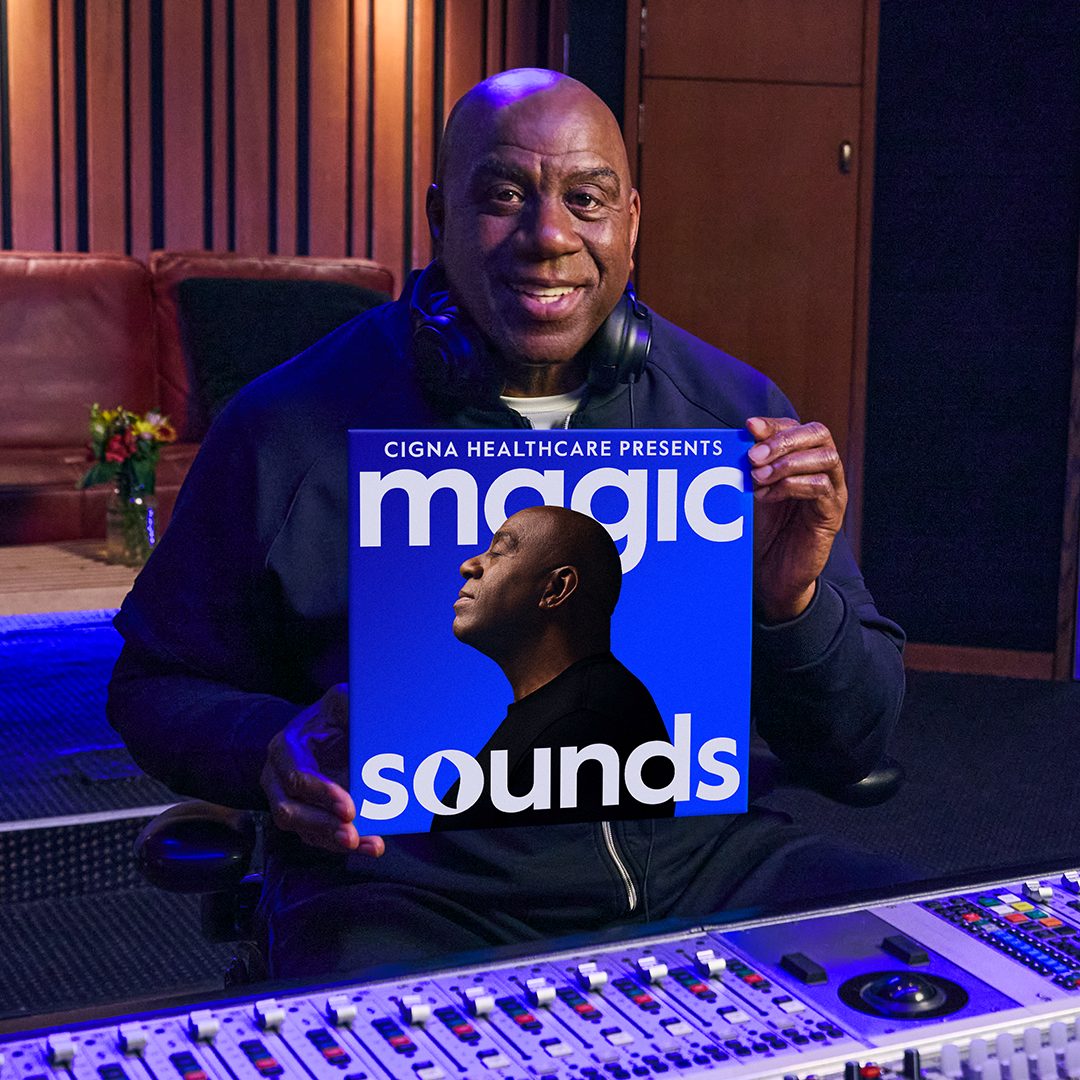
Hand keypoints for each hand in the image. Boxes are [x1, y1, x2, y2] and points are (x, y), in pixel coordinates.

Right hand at [261, 683, 384, 855]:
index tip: (348, 807)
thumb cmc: (332, 716)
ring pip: (304, 830)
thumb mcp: (340, 702)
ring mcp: (288, 801)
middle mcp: (278, 778)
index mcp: (284, 749)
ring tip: (365, 844)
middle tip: (352, 834)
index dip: (321, 794)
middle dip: (323, 825)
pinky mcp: (305, 817)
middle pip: (290, 811)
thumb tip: (366, 711)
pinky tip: (370, 845)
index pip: (296, 777)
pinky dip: (343, 844)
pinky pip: (319, 837)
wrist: (327, 731)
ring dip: (333, 841)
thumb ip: (348, 705)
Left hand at [746, 416, 846, 622]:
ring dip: (788, 463)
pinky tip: (769, 496)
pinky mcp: (832, 513)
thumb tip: (742, 435)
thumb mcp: (752, 490)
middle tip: (753, 456)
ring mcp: (832, 490)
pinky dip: (794, 486)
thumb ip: (752, 464)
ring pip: (826, 457)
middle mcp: (822, 469)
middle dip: (783, 440)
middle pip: (818, 434)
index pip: (795, 427)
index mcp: (802, 458)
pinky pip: (823, 487)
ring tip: (759, 478)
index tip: (749, 427)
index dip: (774, 424)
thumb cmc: (762, 529)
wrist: (771, 572)